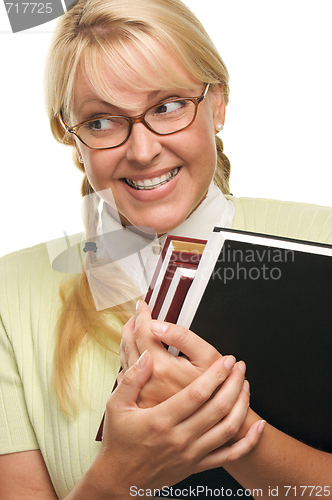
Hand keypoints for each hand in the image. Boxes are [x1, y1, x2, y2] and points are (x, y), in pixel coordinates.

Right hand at [91, 348, 264, 498]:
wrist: (120, 480)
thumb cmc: (119, 441)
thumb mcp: (116, 406)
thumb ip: (132, 379)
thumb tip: (147, 357)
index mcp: (161, 420)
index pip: (197, 394)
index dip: (215, 375)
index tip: (226, 359)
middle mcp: (180, 438)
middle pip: (218, 408)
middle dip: (233, 383)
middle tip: (240, 366)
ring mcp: (191, 454)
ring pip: (227, 429)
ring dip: (242, 405)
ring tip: (246, 385)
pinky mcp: (197, 465)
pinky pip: (230, 456)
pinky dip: (249, 442)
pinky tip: (258, 427)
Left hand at [119, 300, 244, 407]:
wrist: (213, 427)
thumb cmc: (215, 390)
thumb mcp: (206, 356)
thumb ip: (182, 337)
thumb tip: (156, 324)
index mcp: (161, 368)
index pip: (142, 332)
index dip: (142, 314)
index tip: (143, 304)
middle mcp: (146, 382)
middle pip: (129, 343)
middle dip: (132, 323)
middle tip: (136, 313)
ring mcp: (142, 394)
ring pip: (125, 359)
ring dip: (127, 339)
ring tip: (132, 327)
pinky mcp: (141, 401)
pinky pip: (126, 374)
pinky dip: (128, 357)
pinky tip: (134, 353)